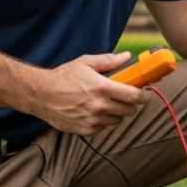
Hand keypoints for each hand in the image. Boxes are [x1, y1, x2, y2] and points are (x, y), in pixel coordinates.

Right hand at [28, 52, 146, 135]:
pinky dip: (104, 120)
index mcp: (102, 88)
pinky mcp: (85, 130)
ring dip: (118, 112)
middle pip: (129, 111)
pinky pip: (104, 127)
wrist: (41, 95)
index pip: (133, 96)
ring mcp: (92, 120)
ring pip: (117, 120)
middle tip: (127, 98)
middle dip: (132, 104)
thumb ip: (109, 61)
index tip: (146, 94)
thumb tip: (127, 56)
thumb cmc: (64, 76)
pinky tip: (95, 111)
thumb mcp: (86, 63)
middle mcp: (99, 106)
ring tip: (109, 103)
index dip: (144, 96)